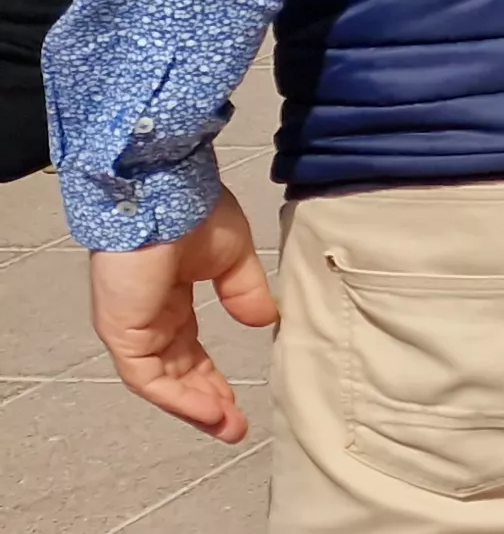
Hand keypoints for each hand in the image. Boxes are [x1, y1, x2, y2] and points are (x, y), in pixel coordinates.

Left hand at [89, 189, 275, 440]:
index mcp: (168, 297)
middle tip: (235, 425)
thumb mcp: (233, 257)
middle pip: (175, 370)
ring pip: (161, 380)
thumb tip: (263, 322)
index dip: (212, 376)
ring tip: (229, 427)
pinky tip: (211, 411)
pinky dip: (179, 398)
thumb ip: (245, 291)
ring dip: (195, 406)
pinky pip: (147, 377)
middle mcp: (146, 316)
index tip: (238, 400)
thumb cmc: (196, 213)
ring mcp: (131, 325)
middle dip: (206, 399)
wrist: (165, 192)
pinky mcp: (123, 331)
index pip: (187, 348)